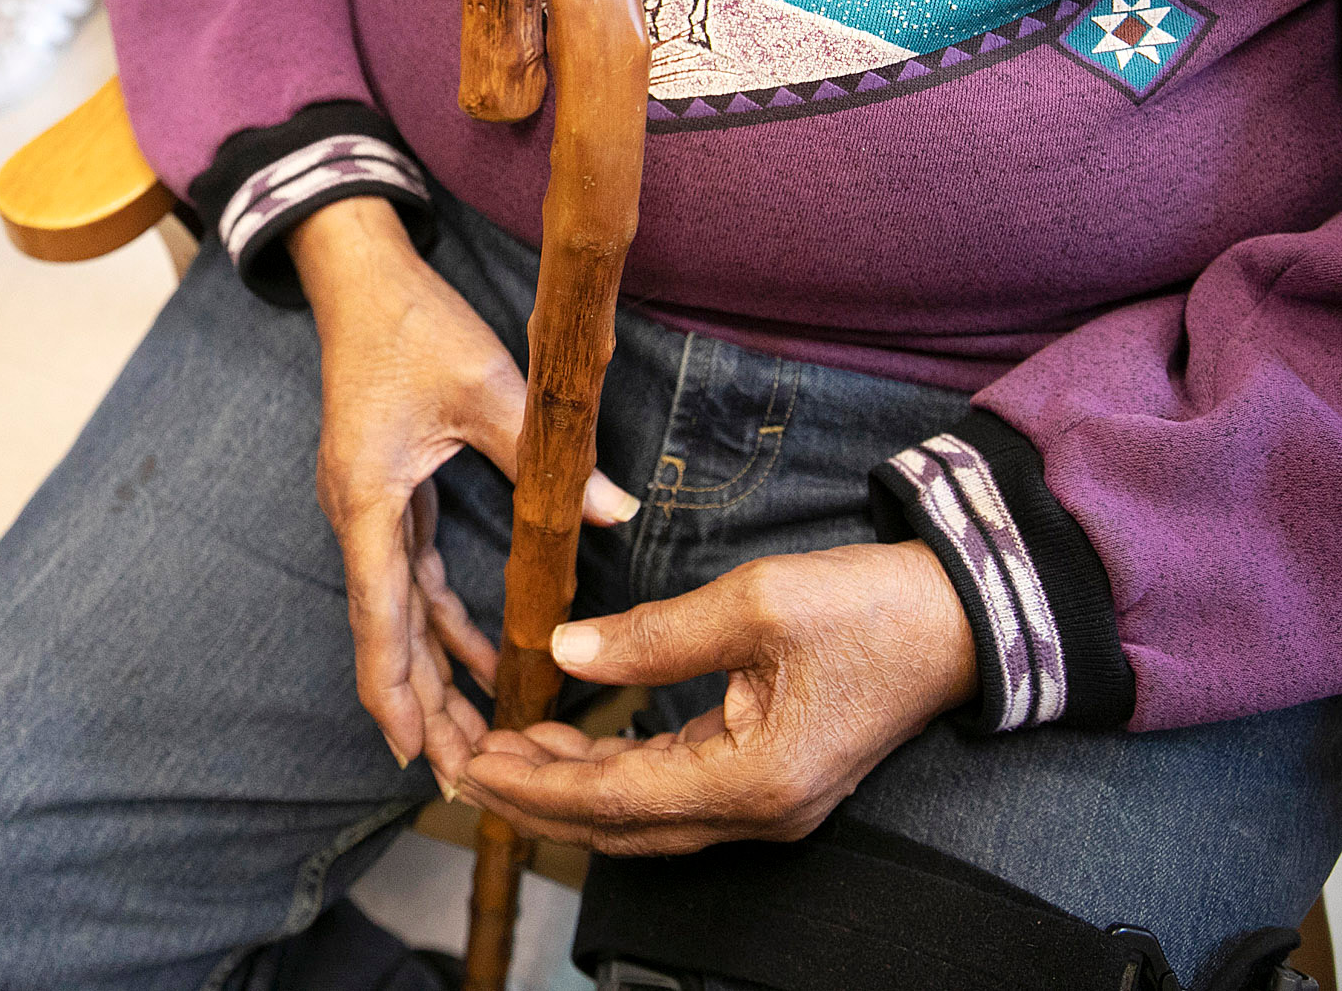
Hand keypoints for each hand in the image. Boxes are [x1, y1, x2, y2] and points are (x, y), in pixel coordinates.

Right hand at [292, 197, 639, 796]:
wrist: (359, 278)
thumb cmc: (412, 324)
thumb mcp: (486, 382)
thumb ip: (545, 453)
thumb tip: (614, 510)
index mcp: (369, 497)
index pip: (380, 615)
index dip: (396, 691)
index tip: (414, 753)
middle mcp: (359, 515)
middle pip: (384, 633)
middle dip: (418, 707)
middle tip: (457, 777)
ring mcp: (369, 508)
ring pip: (397, 614)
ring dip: (429, 674)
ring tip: (469, 738)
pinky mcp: (386, 497)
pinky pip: (412, 578)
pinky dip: (440, 624)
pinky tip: (478, 659)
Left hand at [457, 540, 978, 854]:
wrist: (962, 619)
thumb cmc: (869, 608)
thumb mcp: (755, 602)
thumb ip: (652, 635)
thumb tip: (563, 650)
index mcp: (753, 781)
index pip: (613, 798)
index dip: (535, 784)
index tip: (474, 761)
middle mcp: (759, 811)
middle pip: (620, 827)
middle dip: (538, 802)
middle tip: (467, 769)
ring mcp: (768, 802)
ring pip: (644, 815)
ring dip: (572, 787)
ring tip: (508, 748)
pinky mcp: (772, 777)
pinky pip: (674, 791)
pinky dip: (616, 771)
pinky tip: (576, 739)